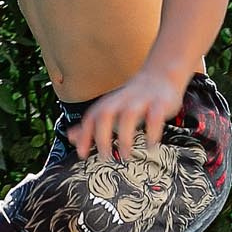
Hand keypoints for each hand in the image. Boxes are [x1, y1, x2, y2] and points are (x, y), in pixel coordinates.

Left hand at [70, 70, 184, 160]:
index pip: (91, 118)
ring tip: (125, 156)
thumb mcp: (110, 109)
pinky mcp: (160, 103)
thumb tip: (71, 137)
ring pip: (129, 116)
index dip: (84, 135)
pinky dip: (152, 132)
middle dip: (102, 136)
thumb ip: (92, 125)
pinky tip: (150, 146)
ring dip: (125, 137)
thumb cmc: (132, 99)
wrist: (161, 75)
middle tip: (105, 156)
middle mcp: (122, 101)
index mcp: (109, 104)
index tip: (82, 154)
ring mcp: (141, 101)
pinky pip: (155, 117)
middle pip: (106, 114)